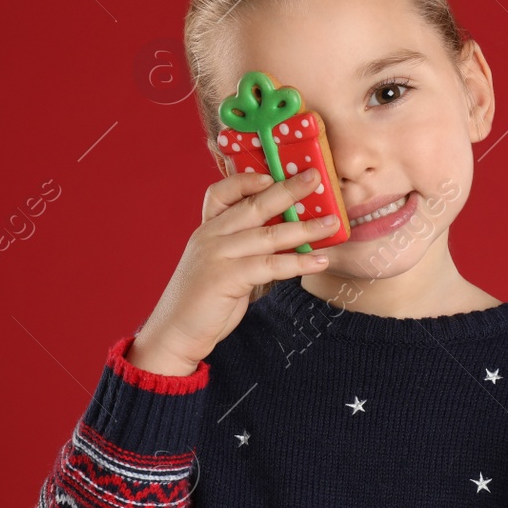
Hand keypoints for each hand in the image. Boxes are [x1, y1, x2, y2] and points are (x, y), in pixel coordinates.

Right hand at [128, 167, 338, 375]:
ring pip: (268, 235)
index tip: (272, 174)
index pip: (221, 192)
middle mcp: (210, 236)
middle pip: (254, 206)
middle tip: (315, 178)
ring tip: (332, 224)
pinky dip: (298, 262)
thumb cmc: (203, 300)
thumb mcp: (218, 264)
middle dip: (288, 190)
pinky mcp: (226, 278)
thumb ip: (241, 247)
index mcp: (207, 229)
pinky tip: (319, 260)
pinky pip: (270, 265)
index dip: (246, 180)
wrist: (175, 332)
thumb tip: (284, 235)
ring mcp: (217, 255)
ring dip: (305, 228)